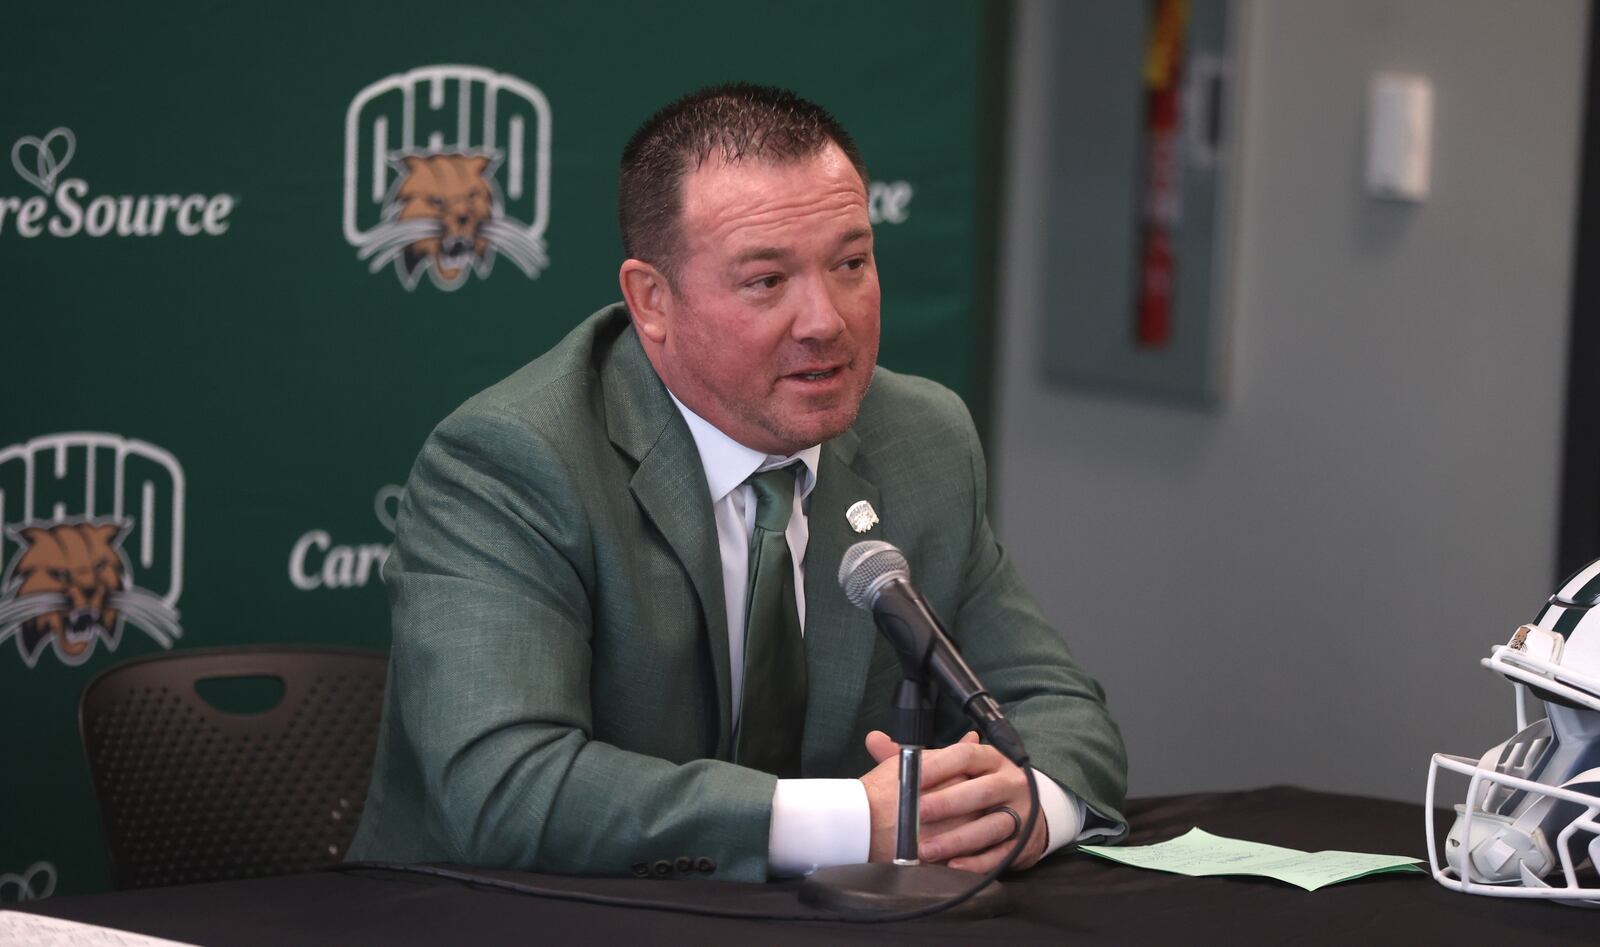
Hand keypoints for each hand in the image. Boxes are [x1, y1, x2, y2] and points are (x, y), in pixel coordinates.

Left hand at [859, 730, 1047, 872]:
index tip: (912, 776)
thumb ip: (916, 759)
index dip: (939, 766)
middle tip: (917, 813)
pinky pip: (1000, 854)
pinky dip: (976, 863)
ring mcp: (1022, 813)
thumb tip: (873, 739)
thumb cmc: (978, 786)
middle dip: (948, 803)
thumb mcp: (956, 768)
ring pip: (991, 826)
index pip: (966, 755)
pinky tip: (953, 868)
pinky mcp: (1023, 843)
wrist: (1028, 812)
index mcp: (991, 759)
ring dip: (958, 839)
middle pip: (982, 791)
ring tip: (927, 850)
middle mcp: (1010, 782)